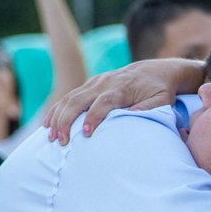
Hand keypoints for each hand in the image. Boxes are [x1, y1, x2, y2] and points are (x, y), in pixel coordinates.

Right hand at [43, 58, 207, 142]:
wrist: (158, 70)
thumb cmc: (161, 90)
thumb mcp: (162, 100)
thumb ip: (148, 109)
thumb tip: (130, 119)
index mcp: (122, 88)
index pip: (104, 102)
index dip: (94, 117)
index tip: (86, 134)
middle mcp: (106, 82)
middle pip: (80, 99)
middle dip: (67, 120)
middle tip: (60, 141)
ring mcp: (96, 81)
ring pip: (70, 97)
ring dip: (58, 116)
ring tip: (50, 136)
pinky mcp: (92, 84)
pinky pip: (70, 96)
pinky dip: (57, 109)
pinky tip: (48, 123)